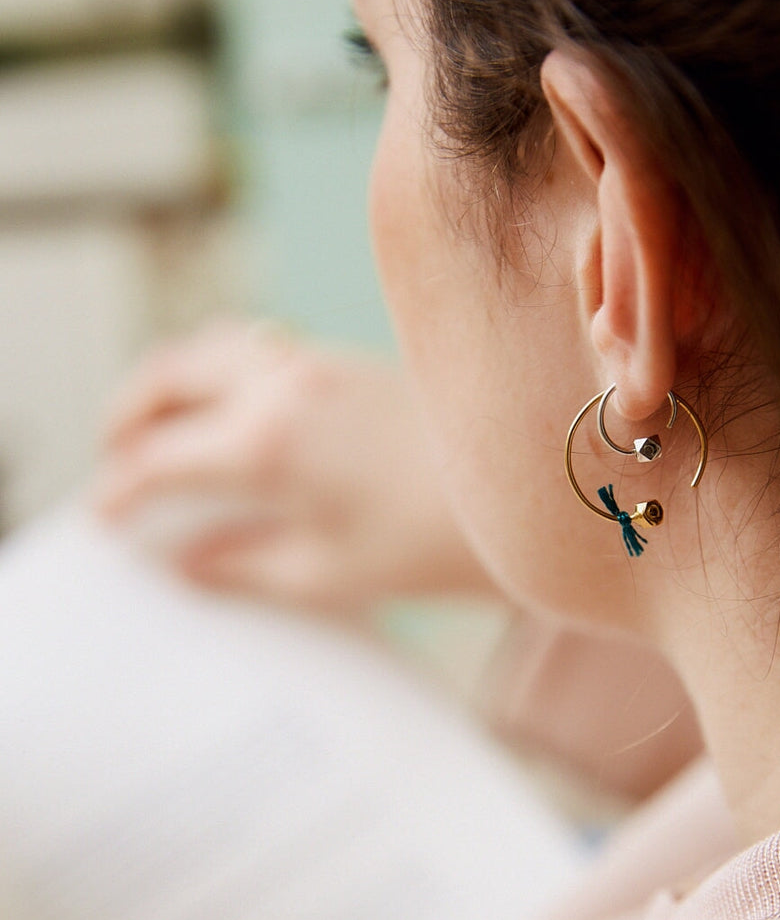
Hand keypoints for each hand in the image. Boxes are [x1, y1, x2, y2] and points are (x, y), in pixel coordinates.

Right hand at [93, 319, 492, 610]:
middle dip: (125, 420)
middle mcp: (281, 385)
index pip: (158, 460)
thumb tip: (182, 559)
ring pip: (207, 348)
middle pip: (165, 379)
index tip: (107, 520)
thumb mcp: (325, 574)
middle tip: (115, 463)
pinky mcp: (345, 359)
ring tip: (158, 428)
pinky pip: (254, 345)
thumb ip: (240, 564)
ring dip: (167, 383)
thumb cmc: (433, 545)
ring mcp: (315, 361)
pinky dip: (216, 368)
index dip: (119, 492)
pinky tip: (229, 406)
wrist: (532, 494)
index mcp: (265, 444)